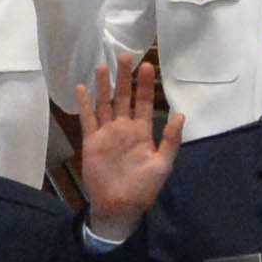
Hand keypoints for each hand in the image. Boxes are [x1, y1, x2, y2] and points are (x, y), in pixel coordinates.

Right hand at [74, 51, 177, 232]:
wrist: (119, 206)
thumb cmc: (143, 188)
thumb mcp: (162, 164)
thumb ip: (170, 140)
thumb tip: (180, 115)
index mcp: (142, 132)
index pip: (143, 102)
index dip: (144, 84)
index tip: (147, 65)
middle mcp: (123, 128)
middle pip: (123, 97)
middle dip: (124, 77)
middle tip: (124, 55)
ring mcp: (106, 133)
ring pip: (104, 103)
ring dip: (103, 85)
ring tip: (102, 65)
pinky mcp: (91, 141)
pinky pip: (88, 119)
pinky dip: (84, 104)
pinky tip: (81, 88)